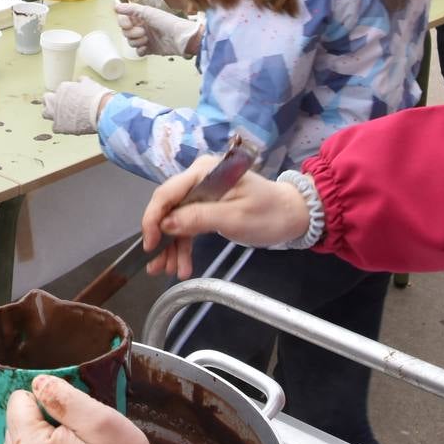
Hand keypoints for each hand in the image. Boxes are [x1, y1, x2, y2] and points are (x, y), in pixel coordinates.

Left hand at [41, 78, 109, 134]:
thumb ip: (82, 82)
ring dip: (51, 114)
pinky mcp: (59, 126)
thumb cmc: (97, 97)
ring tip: (60, 117)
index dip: (65, 95)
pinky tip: (68, 127)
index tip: (70, 99)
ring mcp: (56, 113)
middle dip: (51, 102)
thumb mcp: (89, 83)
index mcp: (64, 88)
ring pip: (45, 113)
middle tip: (60, 106)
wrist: (100, 110)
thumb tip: (80, 81)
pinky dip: (61, 127)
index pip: (59, 91)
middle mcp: (56, 99)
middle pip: (46, 99)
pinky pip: (55, 127)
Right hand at [115, 2, 199, 58]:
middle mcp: (143, 27)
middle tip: (143, 32)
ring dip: (137, 42)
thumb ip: (131, 9)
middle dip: (132, 33)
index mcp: (142, 17)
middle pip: (126, 32)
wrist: (181, 38)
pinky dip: (140, 51)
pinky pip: (138, 52)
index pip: (124, 20)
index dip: (123, 23)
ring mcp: (146, 38)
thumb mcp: (149, 12)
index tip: (129, 24)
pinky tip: (146, 48)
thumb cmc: (168, 22)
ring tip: (147, 39)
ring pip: (131, 42)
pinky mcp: (150, 49)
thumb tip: (116, 7)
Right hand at [138, 155, 308, 278]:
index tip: (150, 244)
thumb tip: (165, 224)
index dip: (153, 219)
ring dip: (172, 246)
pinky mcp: (208, 206)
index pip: (167, 193)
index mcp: (203, 171)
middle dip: (161, 238)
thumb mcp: (234, 218)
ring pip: (176, 220)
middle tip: (156, 265)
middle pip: (168, 208)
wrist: (294, 216)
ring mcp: (202, 193)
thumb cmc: (268, 213)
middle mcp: (198, 178)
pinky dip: (184, 245)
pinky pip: (189, 225)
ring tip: (169, 271)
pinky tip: (182, 265)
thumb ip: (198, 218)